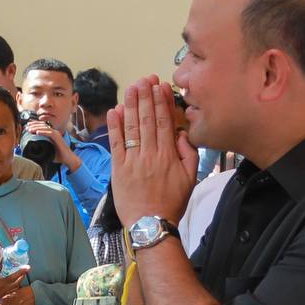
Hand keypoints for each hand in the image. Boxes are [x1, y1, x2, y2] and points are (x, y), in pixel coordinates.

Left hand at [26, 119, 79, 170]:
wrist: (68, 159)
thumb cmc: (59, 156)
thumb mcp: (47, 151)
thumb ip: (41, 149)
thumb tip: (32, 152)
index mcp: (52, 135)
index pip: (42, 127)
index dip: (35, 125)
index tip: (28, 126)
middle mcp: (54, 133)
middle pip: (43, 125)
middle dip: (34, 125)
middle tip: (26, 126)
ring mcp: (57, 135)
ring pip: (45, 128)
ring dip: (37, 128)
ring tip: (29, 129)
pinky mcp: (58, 138)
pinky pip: (50, 133)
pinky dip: (43, 132)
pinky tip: (37, 132)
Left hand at [107, 78, 198, 226]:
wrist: (151, 225)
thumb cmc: (172, 203)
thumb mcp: (191, 179)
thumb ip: (190, 154)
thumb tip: (183, 133)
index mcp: (169, 155)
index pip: (164, 121)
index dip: (161, 101)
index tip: (160, 86)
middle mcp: (150, 154)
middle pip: (147, 119)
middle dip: (146, 97)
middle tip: (145, 79)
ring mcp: (133, 160)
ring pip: (131, 127)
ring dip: (131, 105)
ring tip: (131, 87)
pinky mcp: (119, 169)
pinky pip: (116, 143)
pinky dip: (114, 126)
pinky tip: (114, 110)